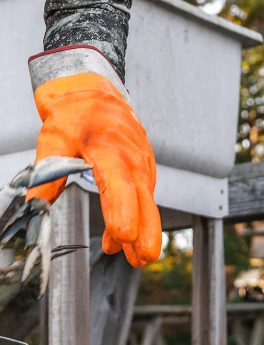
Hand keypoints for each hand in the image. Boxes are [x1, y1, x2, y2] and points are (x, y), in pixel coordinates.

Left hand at [27, 72, 161, 266]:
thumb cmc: (75, 109)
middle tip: (144, 257)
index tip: (121, 234)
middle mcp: (131, 154)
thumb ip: (47, 171)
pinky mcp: (143, 163)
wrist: (93, 87)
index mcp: (110, 146)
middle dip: (147, 230)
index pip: (120, 183)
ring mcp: (141, 159)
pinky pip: (144, 192)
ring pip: (146, 198)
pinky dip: (137, 213)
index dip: (122, 210)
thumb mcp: (53, 137)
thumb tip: (36, 202)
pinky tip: (124, 234)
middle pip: (144, 197)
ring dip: (142, 227)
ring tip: (132, 256)